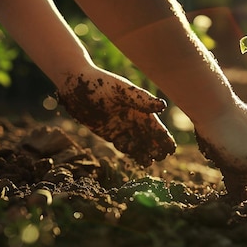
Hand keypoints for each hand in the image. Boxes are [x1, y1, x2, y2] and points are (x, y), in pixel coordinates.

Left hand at [56, 66, 175, 165]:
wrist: (74, 86)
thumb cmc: (99, 84)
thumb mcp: (121, 91)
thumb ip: (142, 100)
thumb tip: (162, 106)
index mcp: (141, 109)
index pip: (157, 127)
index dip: (165, 138)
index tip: (171, 149)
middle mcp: (134, 119)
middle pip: (150, 138)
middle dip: (157, 147)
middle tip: (161, 157)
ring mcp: (123, 127)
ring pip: (138, 144)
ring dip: (145, 153)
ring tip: (149, 162)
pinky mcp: (111, 133)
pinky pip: (124, 146)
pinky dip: (131, 152)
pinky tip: (136, 157)